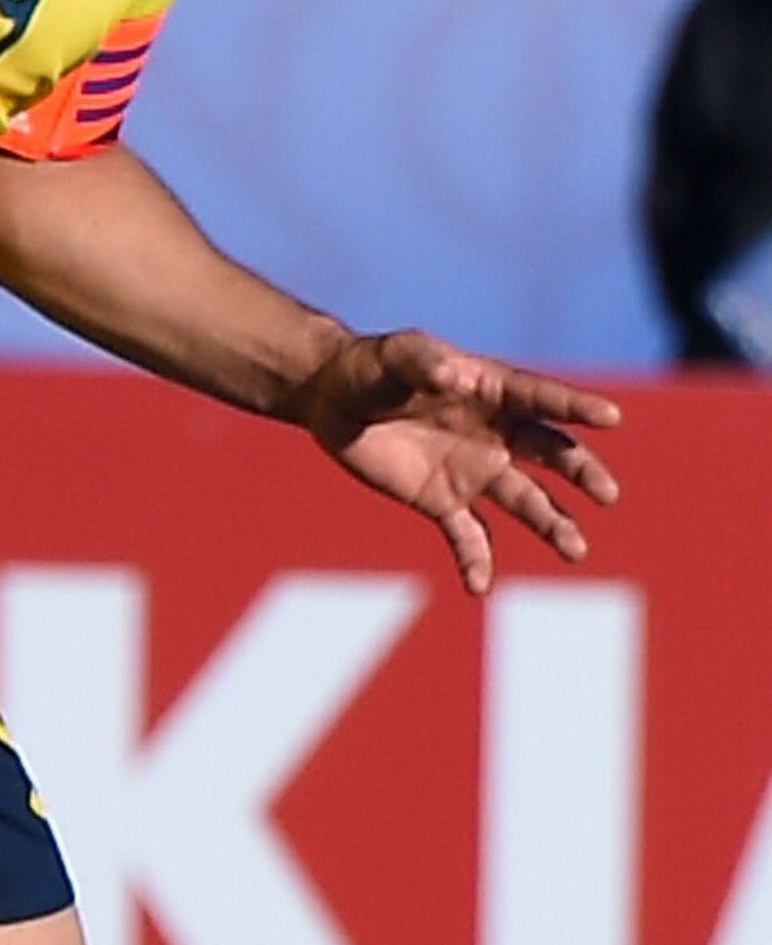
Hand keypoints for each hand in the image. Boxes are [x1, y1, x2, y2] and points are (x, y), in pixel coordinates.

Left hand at [292, 329, 621, 594]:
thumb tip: (455, 376)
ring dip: (551, 525)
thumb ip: (425, 363)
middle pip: (551, 454)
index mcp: (491, 391)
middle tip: (607, 493)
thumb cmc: (370, 367)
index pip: (540, 398)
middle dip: (580, 472)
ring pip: (524, 501)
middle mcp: (494, 434)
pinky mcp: (442, 501)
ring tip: (575, 550)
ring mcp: (472, 470)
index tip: (611, 416)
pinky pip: (469, 537)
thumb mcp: (395, 356)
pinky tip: (478, 587)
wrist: (333, 401)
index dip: (575, 405)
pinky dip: (476, 561)